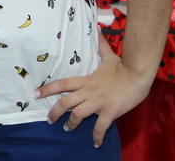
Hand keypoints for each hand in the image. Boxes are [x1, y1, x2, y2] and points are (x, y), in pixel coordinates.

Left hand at [35, 38, 151, 147]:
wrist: (137, 74)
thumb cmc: (123, 67)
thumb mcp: (109, 56)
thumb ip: (101, 46)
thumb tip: (97, 30)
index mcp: (86, 80)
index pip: (62, 84)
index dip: (48, 89)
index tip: (36, 94)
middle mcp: (89, 91)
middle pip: (65, 102)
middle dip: (54, 112)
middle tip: (49, 119)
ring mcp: (98, 102)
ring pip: (78, 115)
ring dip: (71, 124)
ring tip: (67, 129)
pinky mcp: (110, 111)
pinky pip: (100, 127)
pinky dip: (97, 137)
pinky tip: (96, 143)